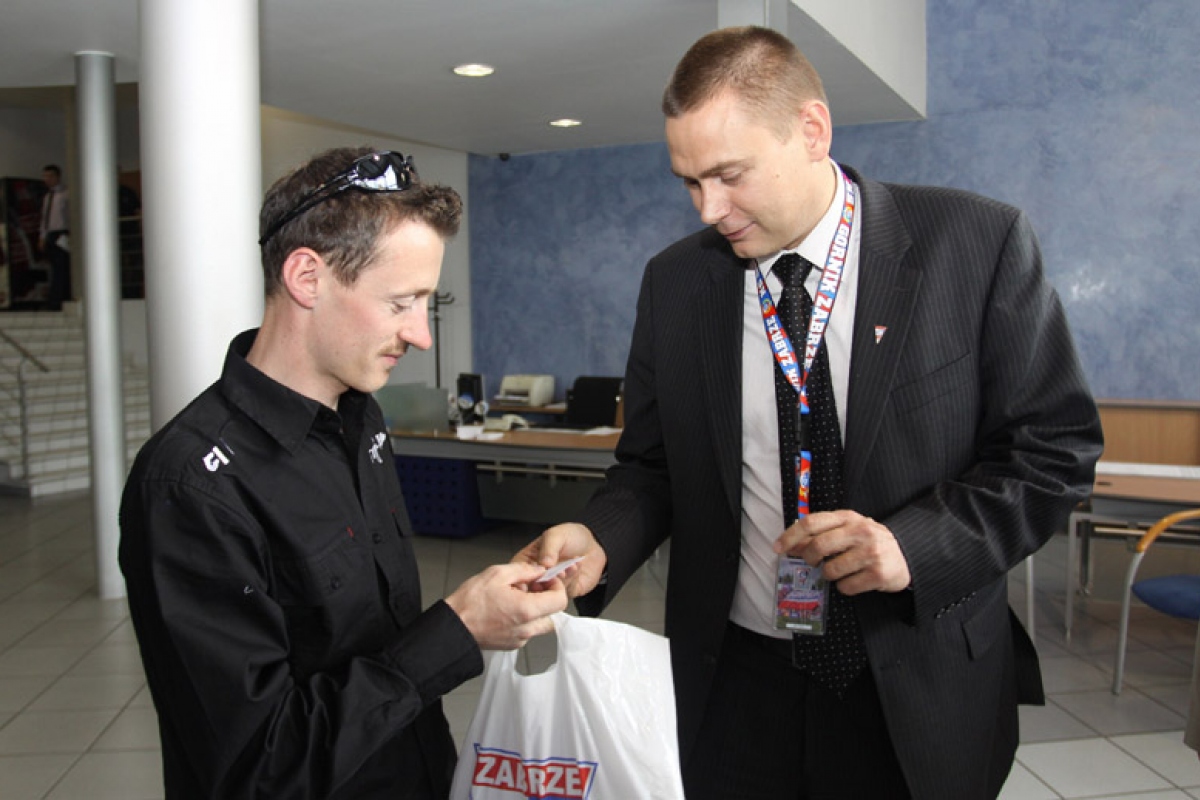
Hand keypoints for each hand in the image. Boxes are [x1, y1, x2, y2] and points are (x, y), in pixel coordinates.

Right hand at [445, 562, 567, 649]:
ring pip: (541, 624)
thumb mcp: (497, 574)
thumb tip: (539, 570)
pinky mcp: (512, 644)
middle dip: (547, 599)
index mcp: (527, 610)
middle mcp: (527, 628)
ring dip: (535, 610)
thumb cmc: (470, 603)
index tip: (546, 580)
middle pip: (554, 614)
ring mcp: (520, 639)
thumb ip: (524, 570)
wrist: (453, 628)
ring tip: (516, 598)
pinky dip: (524, 620)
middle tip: (532, 588)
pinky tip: (508, 609)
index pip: (560, 600)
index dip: (556, 587)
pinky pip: (527, 631)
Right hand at [513, 523, 606, 598]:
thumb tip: (544, 563)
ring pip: (551, 592)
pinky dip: (572, 579)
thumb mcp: (556, 535)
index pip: (520, 575)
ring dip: (563, 578)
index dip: (526, 578)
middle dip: (548, 580)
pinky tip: (577, 566)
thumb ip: (549, 548)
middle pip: (534, 588)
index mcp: (528, 562)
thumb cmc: (571, 536)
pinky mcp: (566, 591)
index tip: (537, 575)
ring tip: (572, 563)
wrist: (593, 543)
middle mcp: (538, 576)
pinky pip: (566, 592)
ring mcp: (552, 586)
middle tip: (559, 570)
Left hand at [773, 510, 910, 594]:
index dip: (790, 536)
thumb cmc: (868, 543)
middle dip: (808, 559)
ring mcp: (871, 552)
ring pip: (830, 570)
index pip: (811, 522)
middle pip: (818, 546)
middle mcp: (860, 531)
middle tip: (811, 563)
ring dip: (829, 575)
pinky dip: (844, 588)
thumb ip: (821, 534)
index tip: (778, 548)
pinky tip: (854, 580)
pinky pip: (846, 587)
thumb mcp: (847, 531)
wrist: (906, 556)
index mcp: (848, 517)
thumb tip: (790, 545)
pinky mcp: (878, 574)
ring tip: (840, 571)